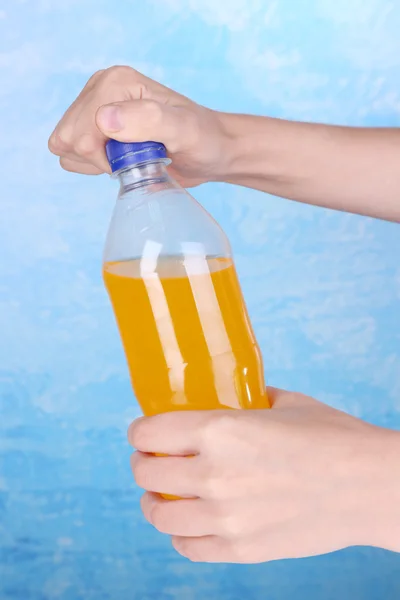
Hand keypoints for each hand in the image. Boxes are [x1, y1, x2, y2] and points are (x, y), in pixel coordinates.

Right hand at [48, 65, 229, 186]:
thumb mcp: (183, 130)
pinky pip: (73, 153)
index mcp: (115, 82)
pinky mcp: (96, 125)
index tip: (138, 158)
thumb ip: (149, 120)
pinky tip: (122, 159)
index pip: (80, 134)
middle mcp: (100, 88)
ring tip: (131, 157)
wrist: (212, 149)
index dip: (104, 158)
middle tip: (135, 157)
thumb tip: (103, 119)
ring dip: (96, 163)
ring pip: (66, 147)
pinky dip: (94, 164)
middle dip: (98, 158)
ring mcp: (96, 106)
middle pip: (67, 139)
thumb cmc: (202, 139)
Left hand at [127, 388, 399, 562]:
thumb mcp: (284, 403)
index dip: (140, 431)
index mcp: (219, 430)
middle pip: (146, 472)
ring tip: (162, 495)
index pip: (149, 432)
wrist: (370, 485)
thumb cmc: (332, 437)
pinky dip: (181, 535)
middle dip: (144, 463)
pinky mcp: (242, 548)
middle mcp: (214, 475)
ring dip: (154, 502)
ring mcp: (226, 518)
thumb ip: (247, 399)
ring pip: (160, 516)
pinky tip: (189, 524)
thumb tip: (229, 396)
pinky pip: (189, 548)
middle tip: (153, 459)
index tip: (144, 431)